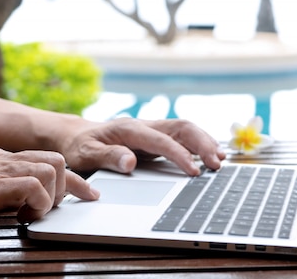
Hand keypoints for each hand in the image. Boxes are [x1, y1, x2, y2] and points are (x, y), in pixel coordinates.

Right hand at [0, 147, 98, 232]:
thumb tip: (18, 201)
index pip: (45, 158)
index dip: (70, 178)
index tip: (85, 192)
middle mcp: (2, 158)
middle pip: (56, 160)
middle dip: (68, 186)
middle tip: (60, 209)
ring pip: (51, 169)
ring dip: (53, 196)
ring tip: (35, 215)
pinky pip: (34, 187)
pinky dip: (39, 204)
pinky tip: (24, 217)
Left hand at [58, 118, 225, 175]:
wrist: (76, 135)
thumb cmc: (80, 146)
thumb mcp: (86, 154)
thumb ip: (108, 157)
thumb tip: (130, 162)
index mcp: (129, 128)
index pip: (161, 140)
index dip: (179, 155)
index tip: (194, 171)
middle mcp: (144, 125)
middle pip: (180, 127)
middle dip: (201, 143)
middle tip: (217, 164)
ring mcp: (151, 129)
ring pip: (185, 129)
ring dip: (204, 141)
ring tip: (221, 159)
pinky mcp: (155, 136)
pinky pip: (181, 136)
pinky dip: (199, 143)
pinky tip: (211, 154)